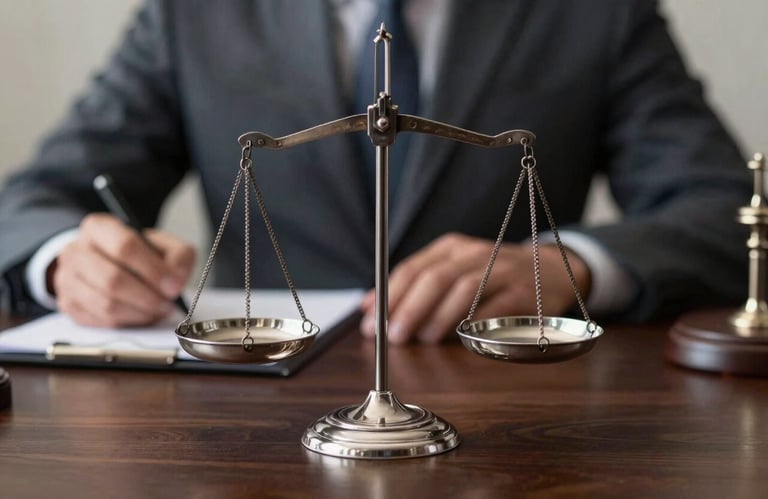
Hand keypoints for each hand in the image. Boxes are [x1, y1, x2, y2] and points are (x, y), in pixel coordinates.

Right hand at [49, 213, 195, 326]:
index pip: (125, 246)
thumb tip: (176, 278)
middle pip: (113, 279)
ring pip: (106, 304)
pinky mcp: (68, 304)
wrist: (108, 263)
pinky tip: (142, 315)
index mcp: (98, 227)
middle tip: (168, 304)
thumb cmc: (139, 254)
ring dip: (139, 312)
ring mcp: (67, 279)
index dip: (153, 270)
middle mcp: (76, 251)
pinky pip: (101, 320)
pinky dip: (128, 322)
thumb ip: (178, 255)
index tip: (173, 285)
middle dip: (147, 297)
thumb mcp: (163, 244)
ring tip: (159, 310)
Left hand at [360, 233, 590, 343]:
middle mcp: (475, 254)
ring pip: (463, 290)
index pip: (413, 268)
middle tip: (394, 336)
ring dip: (437, 317)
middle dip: (409, 309)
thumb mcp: (453, 271)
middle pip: (435, 278)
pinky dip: (472, 324)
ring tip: (423, 339)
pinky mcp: (524, 294)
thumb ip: (413, 287)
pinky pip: (494, 309)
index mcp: (452, 248)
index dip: (389, 297)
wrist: (551, 271)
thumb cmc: (492, 277)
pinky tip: (458, 338)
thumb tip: (367, 307)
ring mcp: (502, 272)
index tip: (371, 323)